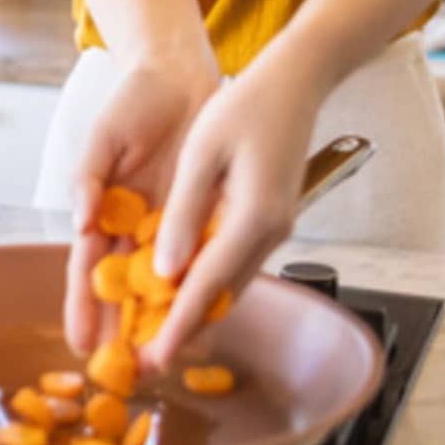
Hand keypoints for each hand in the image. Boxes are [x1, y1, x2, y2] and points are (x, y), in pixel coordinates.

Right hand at [63, 51, 218, 354]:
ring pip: (164, 282)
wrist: (180, 75)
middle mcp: (134, 227)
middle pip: (125, 289)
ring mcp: (170, 224)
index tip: (80, 344)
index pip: (87, 271)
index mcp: (102, 213)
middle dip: (123, 330)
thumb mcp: (101, 138)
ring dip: (162, 319)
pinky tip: (205, 315)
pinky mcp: (203, 215)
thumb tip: (80, 223)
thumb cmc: (132, 104)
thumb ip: (87, 179)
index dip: (83, 308)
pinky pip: (202, 257)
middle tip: (126, 370)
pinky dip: (202, 286)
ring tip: (164, 356)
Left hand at [139, 44, 337, 373]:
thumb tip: (165, 269)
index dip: (177, 324)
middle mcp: (271, 232)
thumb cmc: (243, 107)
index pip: (207, 283)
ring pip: (232, 283)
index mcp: (253, 216)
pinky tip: (184, 291)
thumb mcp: (202, 154)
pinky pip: (238, 263)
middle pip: (223, 294)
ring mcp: (277, 228)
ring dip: (198, 310)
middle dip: (186, 329)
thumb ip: (184, 213)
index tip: (154, 357)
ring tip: (160, 335)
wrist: (294, 84)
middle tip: (150, 359)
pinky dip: (211, 283)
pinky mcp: (273, 220)